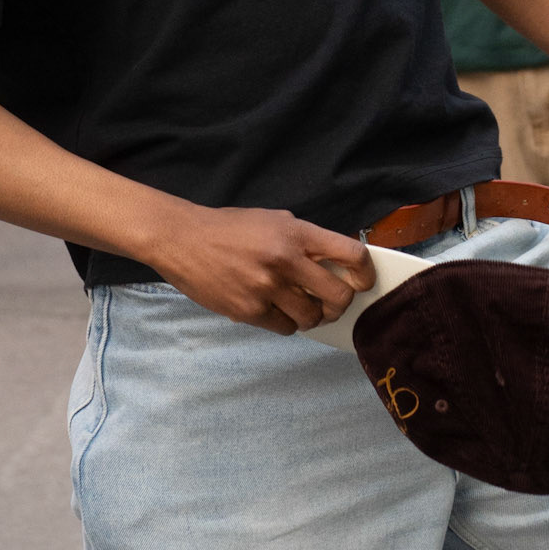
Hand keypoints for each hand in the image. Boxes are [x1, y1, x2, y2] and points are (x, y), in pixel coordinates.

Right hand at [147, 202, 376, 334]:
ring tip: (296, 304)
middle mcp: (285, 259)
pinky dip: (284, 322)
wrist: (183, 239)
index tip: (363, 282)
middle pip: (339, 296)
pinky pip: (285, 328)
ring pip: (312, 317)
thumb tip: (336, 266)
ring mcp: (267, 287)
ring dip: (310, 315)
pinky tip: (272, 308)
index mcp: (295, 232)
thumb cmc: (230, 228)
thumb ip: (305, 241)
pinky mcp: (249, 310)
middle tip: (330, 302)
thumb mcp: (273, 221)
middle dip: (339, 303)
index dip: (365, 273)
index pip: (351, 255)